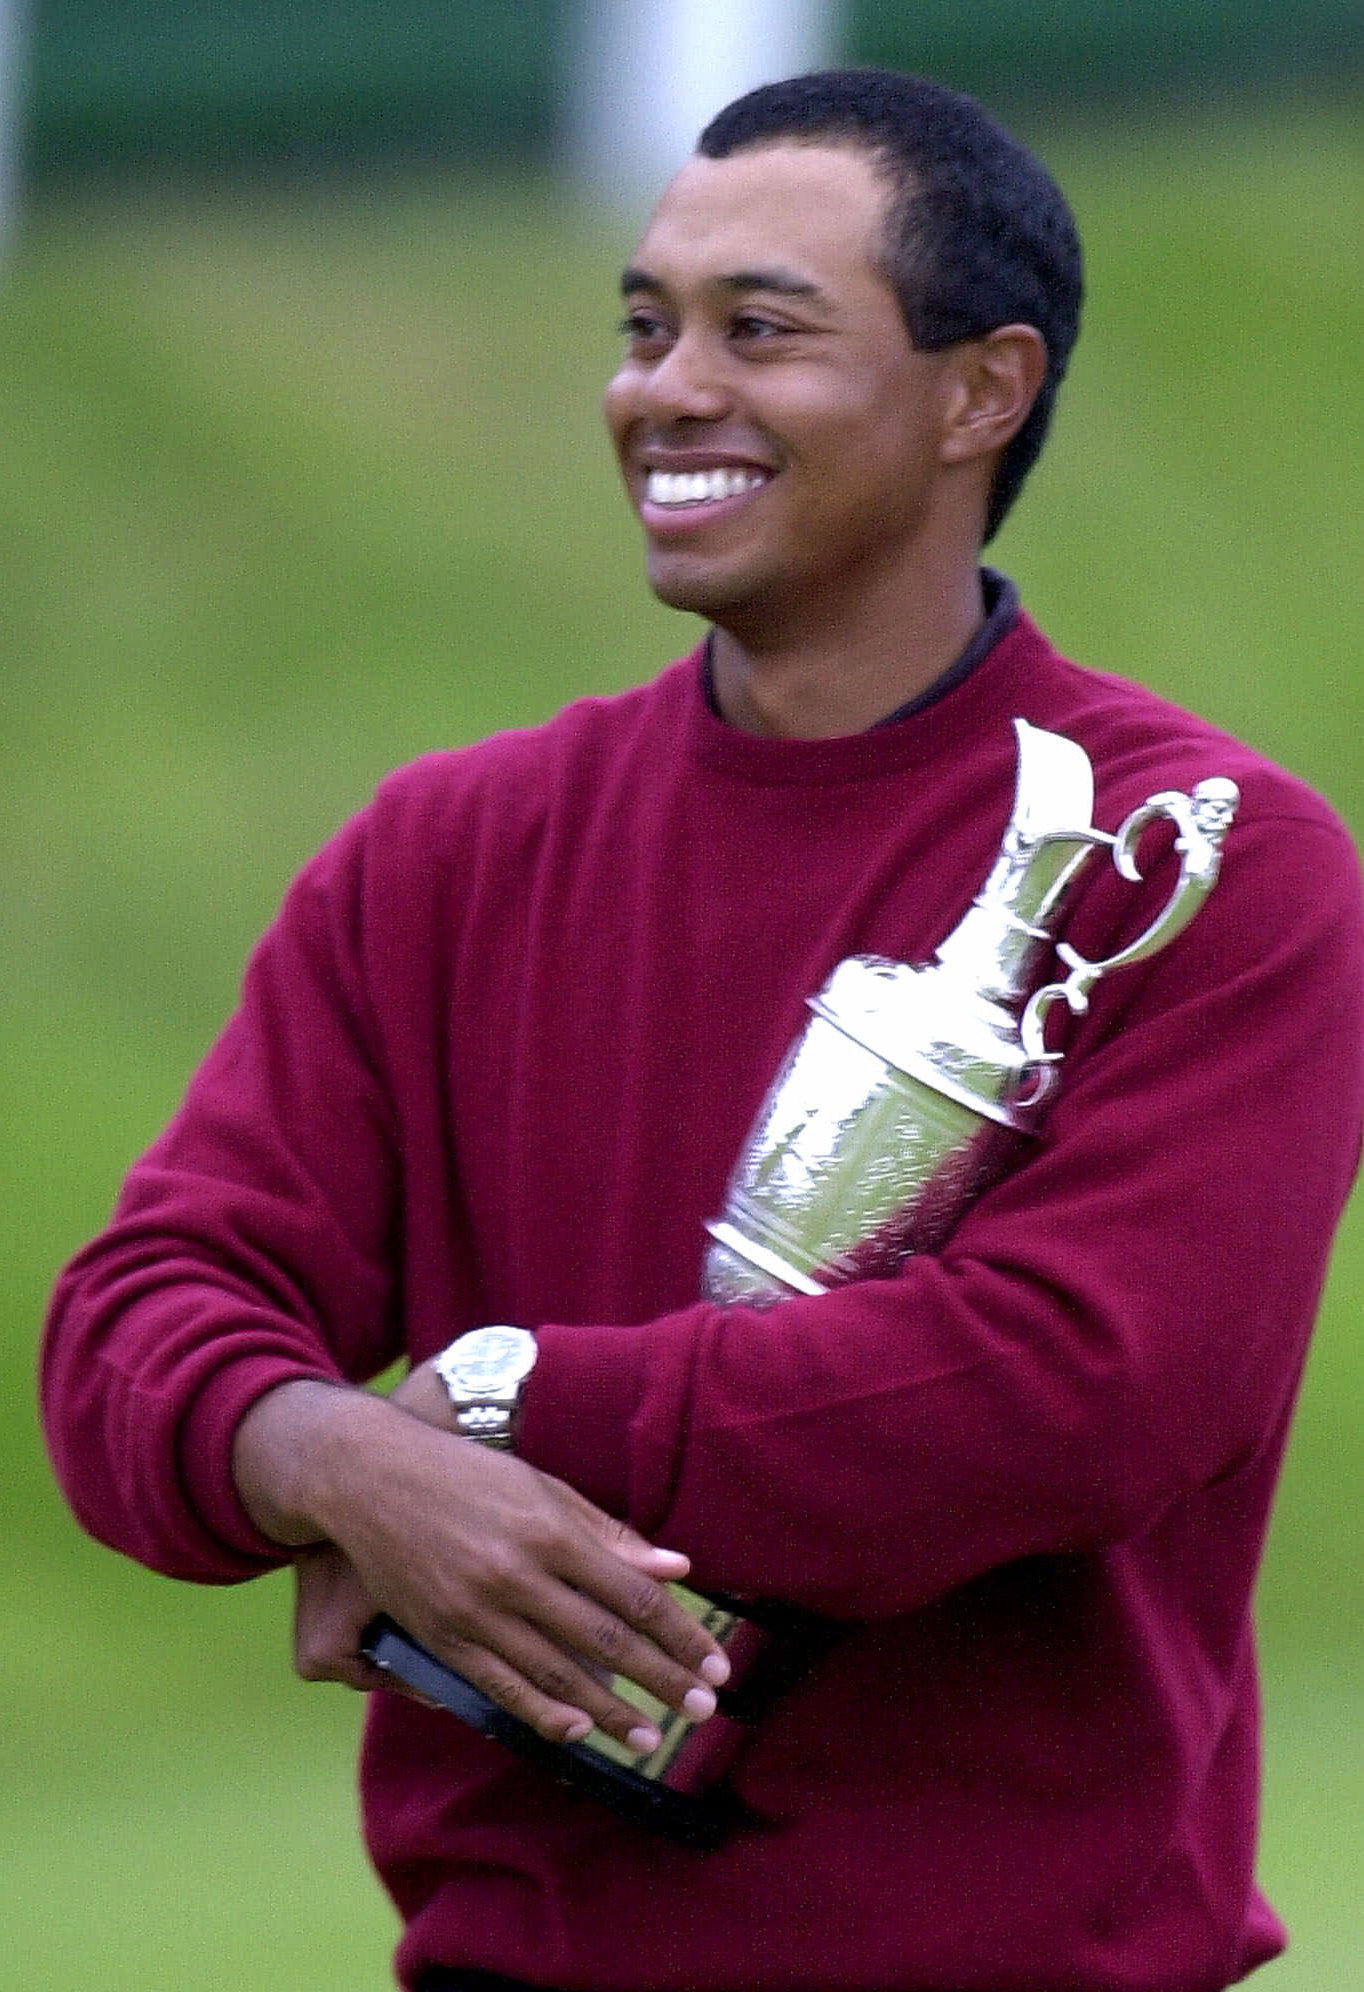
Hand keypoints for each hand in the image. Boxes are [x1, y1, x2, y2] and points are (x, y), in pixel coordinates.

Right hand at [236, 1375, 728, 1755]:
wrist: (370, 1477)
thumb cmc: (468, 1477)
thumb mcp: (543, 1489)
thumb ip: (608, 1533)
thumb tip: (676, 1569)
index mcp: (551, 1530)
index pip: (634, 1595)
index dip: (680, 1635)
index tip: (714, 1664)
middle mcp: (518, 1574)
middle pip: (606, 1641)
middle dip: (661, 1679)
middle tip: (702, 1710)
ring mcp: (477, 1610)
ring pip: (557, 1674)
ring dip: (610, 1711)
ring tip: (648, 1737)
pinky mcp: (443, 1635)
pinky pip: (500, 1686)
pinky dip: (542, 1713)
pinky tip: (578, 1731)